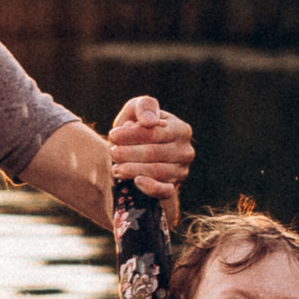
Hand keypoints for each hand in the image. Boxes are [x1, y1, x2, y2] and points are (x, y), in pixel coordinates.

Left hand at [108, 94, 194, 223]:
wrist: (137, 152)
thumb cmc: (137, 127)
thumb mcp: (138, 110)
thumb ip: (144, 107)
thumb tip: (149, 122)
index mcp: (181, 129)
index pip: (155, 132)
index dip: (132, 134)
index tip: (112, 135)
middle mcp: (186, 151)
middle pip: (154, 153)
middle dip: (129, 153)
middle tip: (113, 153)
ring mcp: (181, 171)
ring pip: (157, 172)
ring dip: (132, 169)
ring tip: (115, 167)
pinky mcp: (173, 188)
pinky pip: (165, 192)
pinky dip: (150, 188)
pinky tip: (136, 181)